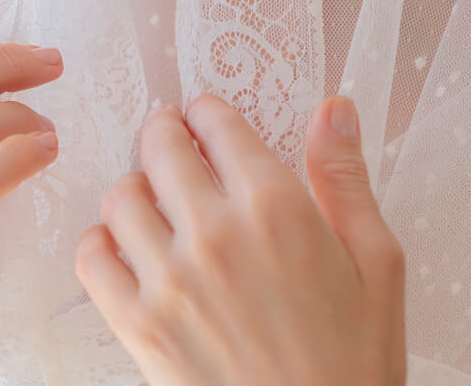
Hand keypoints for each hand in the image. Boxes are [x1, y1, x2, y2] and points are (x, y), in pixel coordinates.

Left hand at [74, 93, 406, 385]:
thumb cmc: (355, 362)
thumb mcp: (378, 263)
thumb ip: (346, 179)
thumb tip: (334, 109)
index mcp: (276, 208)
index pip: (217, 124)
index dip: (207, 112)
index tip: (207, 117)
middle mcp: (216, 233)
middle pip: (161, 147)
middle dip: (166, 133)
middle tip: (172, 139)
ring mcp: (171, 281)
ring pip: (121, 197)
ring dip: (135, 186)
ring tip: (153, 198)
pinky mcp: (140, 328)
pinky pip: (92, 260)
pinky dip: (100, 243)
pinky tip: (125, 249)